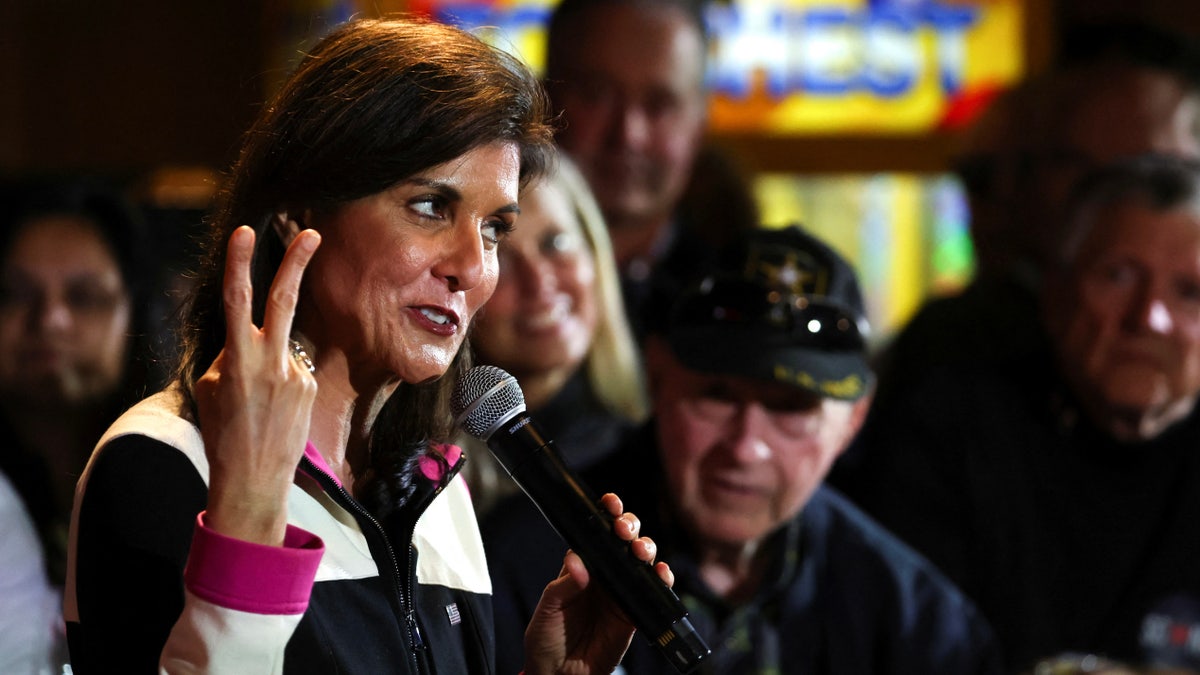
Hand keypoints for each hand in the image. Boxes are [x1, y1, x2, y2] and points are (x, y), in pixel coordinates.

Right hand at [194, 225, 320, 545]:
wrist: (254, 478)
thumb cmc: (223, 433)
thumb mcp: (209, 389)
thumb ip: (228, 355)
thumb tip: (245, 339)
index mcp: (238, 360)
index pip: (237, 301)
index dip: (238, 263)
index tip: (245, 232)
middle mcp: (270, 361)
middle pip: (284, 300)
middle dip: (297, 262)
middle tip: (313, 232)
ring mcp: (295, 373)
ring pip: (279, 346)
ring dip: (267, 362)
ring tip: (257, 403)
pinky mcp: (310, 386)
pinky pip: (291, 369)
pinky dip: (279, 380)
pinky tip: (273, 409)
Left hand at [522, 493, 673, 674]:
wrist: (559, 674)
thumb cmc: (547, 639)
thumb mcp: (548, 608)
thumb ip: (564, 585)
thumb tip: (579, 563)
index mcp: (581, 567)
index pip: (596, 533)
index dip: (606, 514)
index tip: (610, 503)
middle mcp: (604, 575)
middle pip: (623, 540)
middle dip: (629, 526)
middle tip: (624, 529)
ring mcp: (621, 592)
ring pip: (641, 561)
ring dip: (646, 548)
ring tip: (640, 550)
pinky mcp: (634, 612)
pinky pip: (653, 591)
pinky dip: (661, 580)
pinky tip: (660, 572)